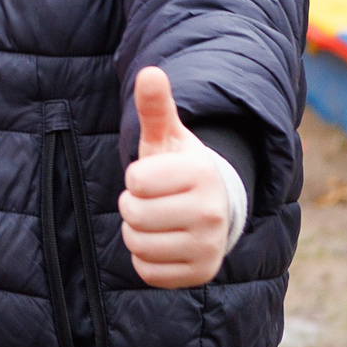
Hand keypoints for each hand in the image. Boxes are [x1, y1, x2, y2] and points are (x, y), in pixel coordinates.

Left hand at [120, 67, 233, 289]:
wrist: (213, 209)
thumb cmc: (178, 168)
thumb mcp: (167, 137)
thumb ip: (155, 107)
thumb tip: (149, 72)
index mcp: (203, 174)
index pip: (136, 181)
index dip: (136, 178)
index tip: (156, 176)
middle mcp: (213, 213)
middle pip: (133, 213)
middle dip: (132, 204)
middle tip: (154, 199)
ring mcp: (210, 248)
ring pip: (137, 243)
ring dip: (136, 231)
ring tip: (159, 219)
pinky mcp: (200, 274)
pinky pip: (146, 270)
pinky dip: (145, 258)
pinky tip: (164, 243)